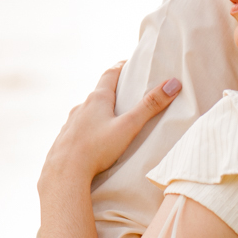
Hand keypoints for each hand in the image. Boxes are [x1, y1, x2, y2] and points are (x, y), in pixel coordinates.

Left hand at [40, 62, 180, 189]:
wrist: (64, 173)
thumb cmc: (97, 149)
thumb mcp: (129, 126)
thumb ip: (150, 106)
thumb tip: (173, 84)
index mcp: (97, 100)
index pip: (110, 74)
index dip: (121, 67)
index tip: (129, 64)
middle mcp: (81, 107)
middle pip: (98, 93)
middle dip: (112, 92)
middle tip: (126, 94)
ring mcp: (70, 123)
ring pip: (87, 112)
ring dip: (99, 112)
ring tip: (112, 120)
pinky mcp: (65, 140)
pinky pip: (79, 129)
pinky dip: (89, 129)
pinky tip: (94, 140)